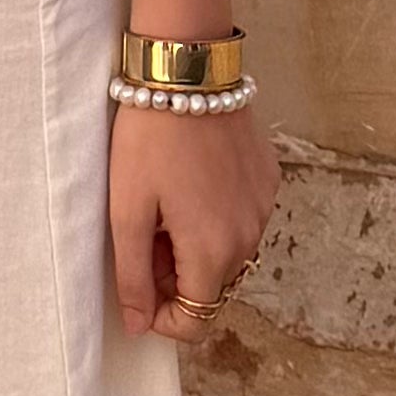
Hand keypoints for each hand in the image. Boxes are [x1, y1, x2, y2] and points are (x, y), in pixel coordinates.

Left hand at [109, 98, 277, 341]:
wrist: (188, 71)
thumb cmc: (150, 137)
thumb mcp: (127, 210)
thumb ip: (134, 276)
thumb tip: (140, 325)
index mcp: (214, 251)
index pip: (197, 321)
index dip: (163, 317)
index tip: (138, 287)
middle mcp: (250, 236)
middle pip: (214, 288)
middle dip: (175, 277)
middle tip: (145, 233)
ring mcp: (264, 206)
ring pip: (230, 254)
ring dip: (196, 248)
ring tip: (165, 206)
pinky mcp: (268, 179)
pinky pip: (243, 219)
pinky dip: (216, 218)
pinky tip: (190, 183)